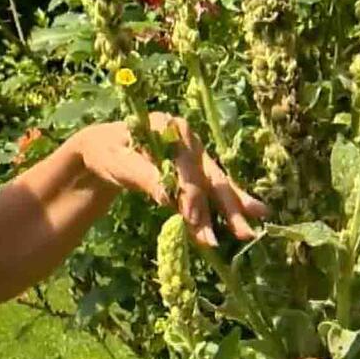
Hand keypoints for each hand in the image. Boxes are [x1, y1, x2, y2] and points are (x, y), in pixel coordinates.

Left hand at [74, 113, 267, 246]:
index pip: (184, 164)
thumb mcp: (118, 162)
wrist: (104, 149)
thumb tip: (169, 197)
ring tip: (247, 232)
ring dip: (230, 210)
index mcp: (168, 126)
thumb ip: (144, 176)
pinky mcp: (196, 170)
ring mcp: (195, 154)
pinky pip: (214, 188)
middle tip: (238, 231)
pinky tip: (255, 214)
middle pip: (208, 174)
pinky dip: (230, 203)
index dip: (190, 193)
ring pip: (216, 184)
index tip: (191, 220)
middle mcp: (188, 139)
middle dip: (223, 206)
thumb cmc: (107, 152)